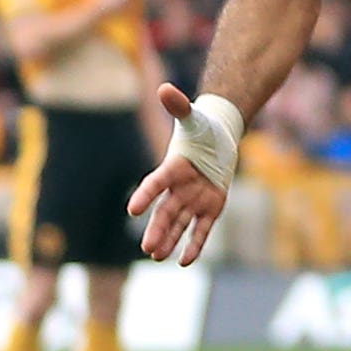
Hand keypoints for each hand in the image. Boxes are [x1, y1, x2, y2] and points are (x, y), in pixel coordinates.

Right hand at [128, 82, 233, 265]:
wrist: (217, 139)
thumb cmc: (202, 128)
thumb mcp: (193, 117)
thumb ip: (180, 107)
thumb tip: (165, 88)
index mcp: (173, 167)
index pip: (156, 183)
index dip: (146, 195)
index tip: (132, 209)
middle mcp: (180, 188)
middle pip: (166, 211)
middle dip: (157, 229)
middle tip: (146, 247)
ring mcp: (194, 199)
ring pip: (179, 223)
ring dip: (168, 240)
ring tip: (155, 256)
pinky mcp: (210, 208)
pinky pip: (200, 229)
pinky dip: (193, 245)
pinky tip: (184, 261)